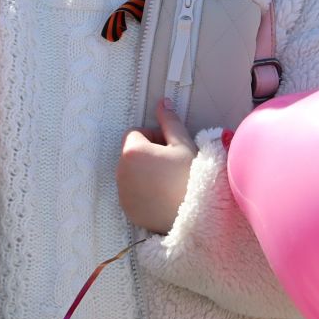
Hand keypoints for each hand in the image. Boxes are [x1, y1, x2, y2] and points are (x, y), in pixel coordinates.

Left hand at [116, 99, 197, 234]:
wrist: (198, 216)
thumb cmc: (191, 176)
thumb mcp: (184, 144)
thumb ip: (169, 121)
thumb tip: (162, 102)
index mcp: (132, 152)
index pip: (135, 133)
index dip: (153, 137)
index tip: (170, 148)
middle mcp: (121, 172)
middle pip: (131, 153)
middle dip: (147, 154)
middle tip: (170, 164)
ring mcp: (122, 193)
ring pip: (130, 173)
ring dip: (143, 172)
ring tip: (167, 181)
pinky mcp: (127, 210)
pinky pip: (131, 192)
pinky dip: (142, 191)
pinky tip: (162, 196)